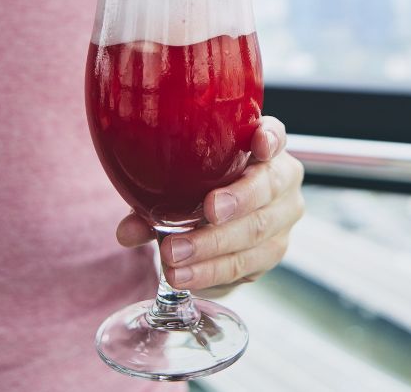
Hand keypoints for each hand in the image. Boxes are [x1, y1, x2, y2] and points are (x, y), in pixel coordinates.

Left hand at [115, 115, 304, 290]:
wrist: (220, 224)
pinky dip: (213, 272)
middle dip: (237, 201)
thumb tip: (127, 231)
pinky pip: (247, 265)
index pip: (275, 134)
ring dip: (214, 247)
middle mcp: (282, 179)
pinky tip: (186, 276)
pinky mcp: (274, 251)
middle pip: (268, 187)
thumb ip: (153, 200)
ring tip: (174, 258)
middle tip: (206, 212)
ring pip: (258, 232)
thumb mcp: (178, 185)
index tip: (258, 144)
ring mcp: (282, 217)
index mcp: (263, 147)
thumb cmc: (199, 188)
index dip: (270, 138)